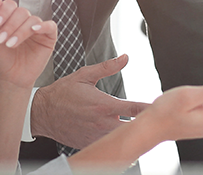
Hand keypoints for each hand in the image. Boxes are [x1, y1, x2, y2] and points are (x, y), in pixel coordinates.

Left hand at [0, 0, 56, 87]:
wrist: (9, 78)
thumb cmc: (0, 58)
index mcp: (10, 18)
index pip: (9, 5)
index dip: (3, 11)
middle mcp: (24, 21)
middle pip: (21, 12)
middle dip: (10, 25)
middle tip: (2, 40)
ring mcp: (37, 28)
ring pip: (32, 20)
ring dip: (20, 31)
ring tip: (11, 44)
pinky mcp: (48, 37)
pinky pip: (50, 26)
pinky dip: (43, 26)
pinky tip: (34, 31)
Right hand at [31, 55, 149, 148]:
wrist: (41, 113)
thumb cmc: (61, 93)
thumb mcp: (85, 75)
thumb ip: (107, 67)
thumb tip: (125, 57)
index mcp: (104, 105)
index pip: (135, 109)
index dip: (150, 108)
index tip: (161, 107)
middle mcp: (102, 123)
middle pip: (132, 126)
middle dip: (142, 122)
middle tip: (154, 118)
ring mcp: (96, 136)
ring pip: (122, 137)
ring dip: (130, 132)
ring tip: (139, 127)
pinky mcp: (90, 144)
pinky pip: (108, 145)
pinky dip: (116, 140)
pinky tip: (120, 135)